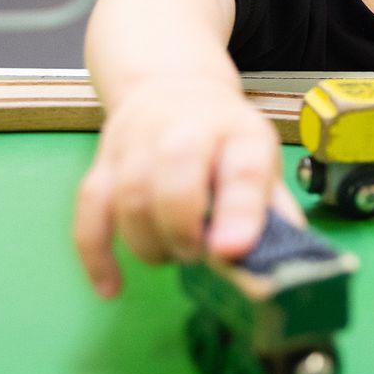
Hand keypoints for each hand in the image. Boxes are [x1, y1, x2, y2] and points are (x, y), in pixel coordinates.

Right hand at [71, 81, 301, 299]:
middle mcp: (186, 127)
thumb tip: (284, 266)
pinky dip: (97, 254)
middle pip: (175, 169)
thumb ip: (271, 213)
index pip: (243, 167)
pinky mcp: (103, 161)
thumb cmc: (223, 141)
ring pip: (130, 194)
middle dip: (182, 226)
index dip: (239, 211)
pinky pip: (90, 209)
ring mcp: (137, 141)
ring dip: (149, 242)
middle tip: (195, 254)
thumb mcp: (260, 163)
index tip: (232, 251)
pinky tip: (112, 286)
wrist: (170, 86)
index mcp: (239, 132)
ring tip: (172, 255)